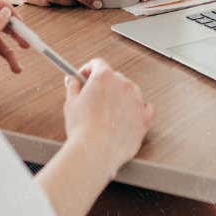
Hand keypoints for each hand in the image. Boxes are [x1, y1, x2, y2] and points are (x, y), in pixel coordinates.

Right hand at [62, 58, 154, 172]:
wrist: (95, 151)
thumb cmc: (83, 130)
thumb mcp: (70, 102)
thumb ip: (73, 86)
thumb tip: (74, 81)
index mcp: (105, 77)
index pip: (98, 64)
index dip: (88, 70)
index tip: (85, 78)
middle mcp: (124, 85)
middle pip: (114, 78)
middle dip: (104, 86)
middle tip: (93, 99)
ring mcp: (137, 100)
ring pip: (130, 92)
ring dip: (120, 98)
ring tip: (107, 114)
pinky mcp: (144, 118)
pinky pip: (145, 108)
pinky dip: (136, 110)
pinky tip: (126, 117)